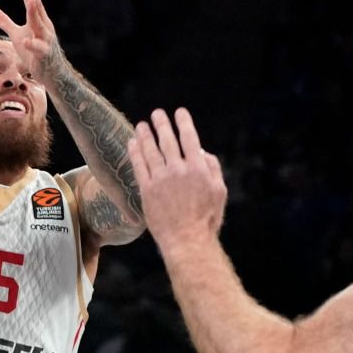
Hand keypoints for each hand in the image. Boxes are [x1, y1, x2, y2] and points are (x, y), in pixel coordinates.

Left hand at [0, 0, 63, 79]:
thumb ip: (4, 21)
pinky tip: (26, 41)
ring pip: (39, 24)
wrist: (52, 74)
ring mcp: (45, 40)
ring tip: (30, 0)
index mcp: (38, 20)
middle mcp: (44, 26)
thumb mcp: (17, 35)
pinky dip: (32, 44)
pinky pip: (38, 48)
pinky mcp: (44, 55)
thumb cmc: (35, 52)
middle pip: (36, 6)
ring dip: (35, 12)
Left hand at [128, 108, 226, 247]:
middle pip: (167, 140)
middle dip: (162, 124)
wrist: (187, 240)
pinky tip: (132, 143)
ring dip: (146, 135)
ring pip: (151, 150)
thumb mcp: (219, 192)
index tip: (179, 112)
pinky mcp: (147, 190)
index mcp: (198, 168)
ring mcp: (161, 179)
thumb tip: (202, 152)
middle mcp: (178, 169)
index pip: (189, 138)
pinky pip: (139, 166)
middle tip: (157, 114)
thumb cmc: (206, 219)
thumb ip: (212, 168)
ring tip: (142, 125)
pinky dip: (135, 152)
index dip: (184, 123)